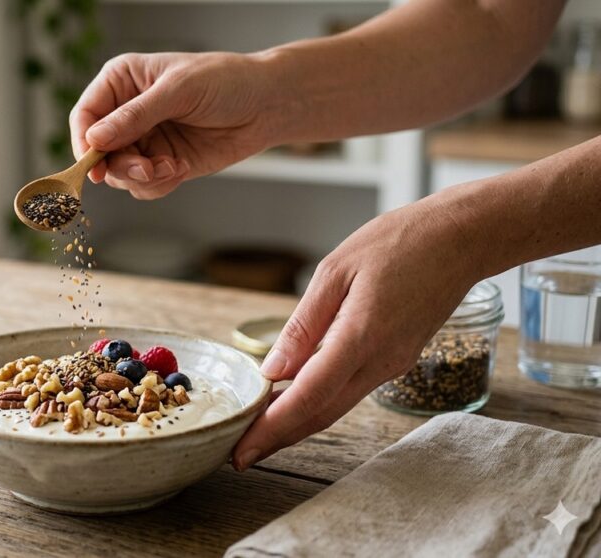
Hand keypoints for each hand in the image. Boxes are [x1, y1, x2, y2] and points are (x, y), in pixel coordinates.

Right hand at [70, 52, 276, 199]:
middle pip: (98, 152)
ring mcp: (144, 140)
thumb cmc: (225, 82)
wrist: (266, 104)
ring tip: (172, 166)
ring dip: (143, 177)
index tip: (92, 164)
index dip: (84, 142)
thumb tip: (95, 139)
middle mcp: (126, 113)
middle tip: (145, 169)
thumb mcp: (178, 91)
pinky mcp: (162, 163)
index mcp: (122, 82)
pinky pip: (143, 186)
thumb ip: (135, 116)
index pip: (86, 115)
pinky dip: (160, 184)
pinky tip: (181, 168)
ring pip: (120, 174)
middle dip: (120, 166)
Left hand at [231, 195, 483, 469]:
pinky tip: (294, 401)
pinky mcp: (397, 360)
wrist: (461, 239)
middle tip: (240, 455)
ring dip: (297, 424)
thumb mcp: (336, 271)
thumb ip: (304, 325)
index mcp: (360, 336)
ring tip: (257, 432)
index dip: (272, 427)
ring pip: (336, 407)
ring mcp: (392, 365)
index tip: (242, 449)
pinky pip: (351, 390)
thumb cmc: (398, 243)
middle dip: (278, 438)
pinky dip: (319, 403)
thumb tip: (273, 370)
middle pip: (321, 414)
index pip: (308, 396)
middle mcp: (380, 361)